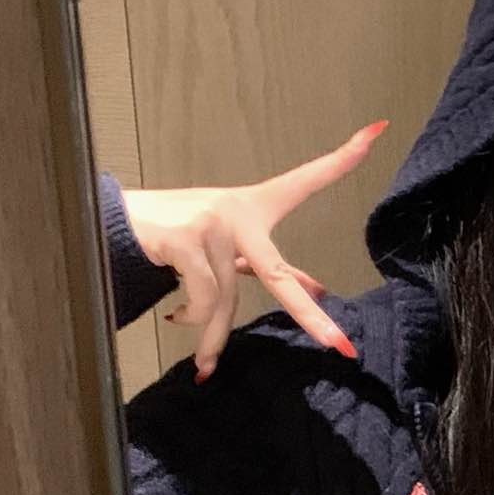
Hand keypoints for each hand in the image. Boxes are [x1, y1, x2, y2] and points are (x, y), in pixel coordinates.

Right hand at [124, 121, 384, 379]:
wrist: (116, 224)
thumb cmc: (180, 236)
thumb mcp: (230, 249)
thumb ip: (272, 266)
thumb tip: (317, 288)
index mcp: (255, 207)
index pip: (304, 182)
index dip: (341, 159)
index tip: (377, 132)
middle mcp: (239, 212)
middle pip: (279, 275)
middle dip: (310, 316)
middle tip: (338, 346)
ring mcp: (213, 224)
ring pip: (225, 300)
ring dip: (212, 338)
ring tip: (206, 363)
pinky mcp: (185, 239)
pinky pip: (201, 298)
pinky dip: (192, 319)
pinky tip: (176, 321)